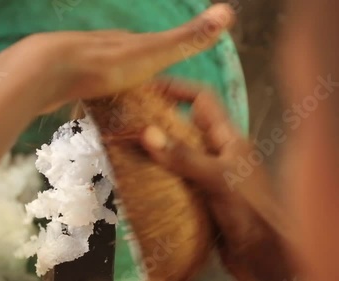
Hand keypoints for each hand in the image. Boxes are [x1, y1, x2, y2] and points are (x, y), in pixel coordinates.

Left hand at [0, 4, 234, 113]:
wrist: (46, 72)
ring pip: (97, 82)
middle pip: (121, 67)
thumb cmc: (104, 65)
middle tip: (144, 108)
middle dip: (132, 83)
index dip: (160, 66)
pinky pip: (77, 96)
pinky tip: (86, 117)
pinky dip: (85, 105)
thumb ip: (187, 38)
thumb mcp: (153, 52)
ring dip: (107, 95)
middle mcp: (100, 50)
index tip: (168, 89)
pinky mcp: (58, 84)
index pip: (148, 52)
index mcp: (125, 43)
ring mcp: (77, 66)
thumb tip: (229, 11)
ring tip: (118, 117)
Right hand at [140, 89, 293, 279]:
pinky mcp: (199, 197)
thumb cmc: (250, 210)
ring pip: (177, 155)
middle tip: (126, 123)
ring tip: (125, 150)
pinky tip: (139, 181)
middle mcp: (217, 152)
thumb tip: (146, 132)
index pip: (202, 100)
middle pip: (184, 127)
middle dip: (157, 122)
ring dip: (155, 153)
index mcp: (228, 138)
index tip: (147, 87)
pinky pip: (174, 180)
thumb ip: (184, 156)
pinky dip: (157, 178)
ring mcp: (208, 175)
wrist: (264, 255)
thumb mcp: (218, 178)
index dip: (177, 88)